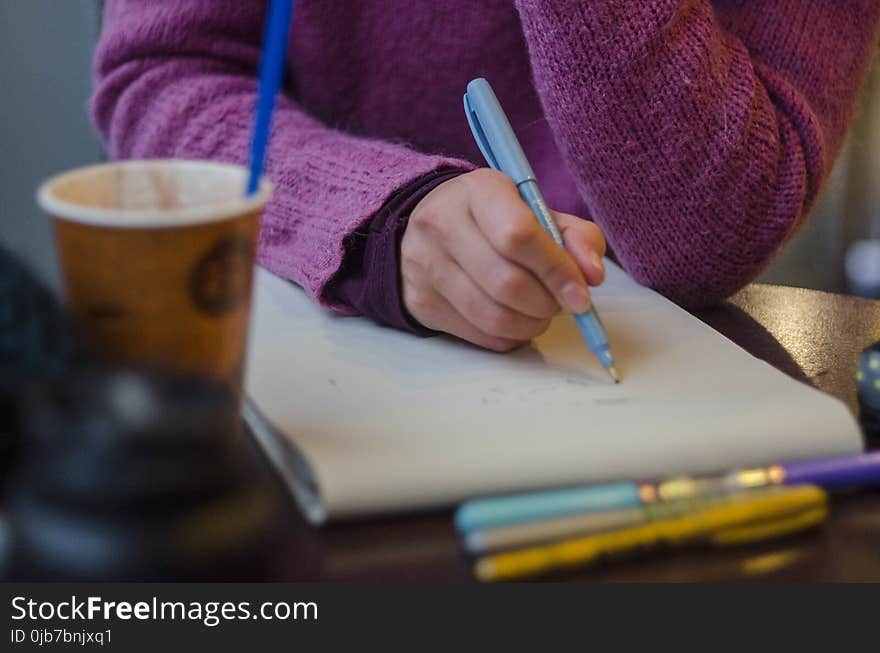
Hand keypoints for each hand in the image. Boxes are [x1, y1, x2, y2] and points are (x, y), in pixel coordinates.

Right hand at [401, 168, 605, 351]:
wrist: (426, 228)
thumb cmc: (493, 219)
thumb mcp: (536, 211)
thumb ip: (576, 237)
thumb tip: (592, 276)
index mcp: (478, 191)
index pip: (519, 236)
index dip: (556, 270)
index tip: (581, 293)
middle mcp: (442, 224)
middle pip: (508, 283)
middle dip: (548, 303)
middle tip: (561, 303)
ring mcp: (426, 266)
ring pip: (494, 317)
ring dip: (532, 324)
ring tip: (541, 312)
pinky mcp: (421, 301)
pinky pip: (480, 336)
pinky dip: (511, 336)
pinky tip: (516, 320)